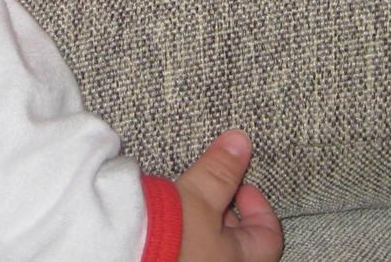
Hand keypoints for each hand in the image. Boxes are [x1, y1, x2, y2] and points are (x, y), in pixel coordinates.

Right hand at [177, 130, 282, 261]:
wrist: (122, 256)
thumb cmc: (173, 238)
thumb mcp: (199, 198)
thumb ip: (221, 171)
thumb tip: (240, 141)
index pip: (268, 235)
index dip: (257, 205)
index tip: (239, 184)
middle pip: (239, 243)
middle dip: (226, 213)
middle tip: (208, 190)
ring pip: (213, 248)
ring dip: (203, 226)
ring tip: (184, 205)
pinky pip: (190, 252)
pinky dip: (186, 238)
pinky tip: (168, 223)